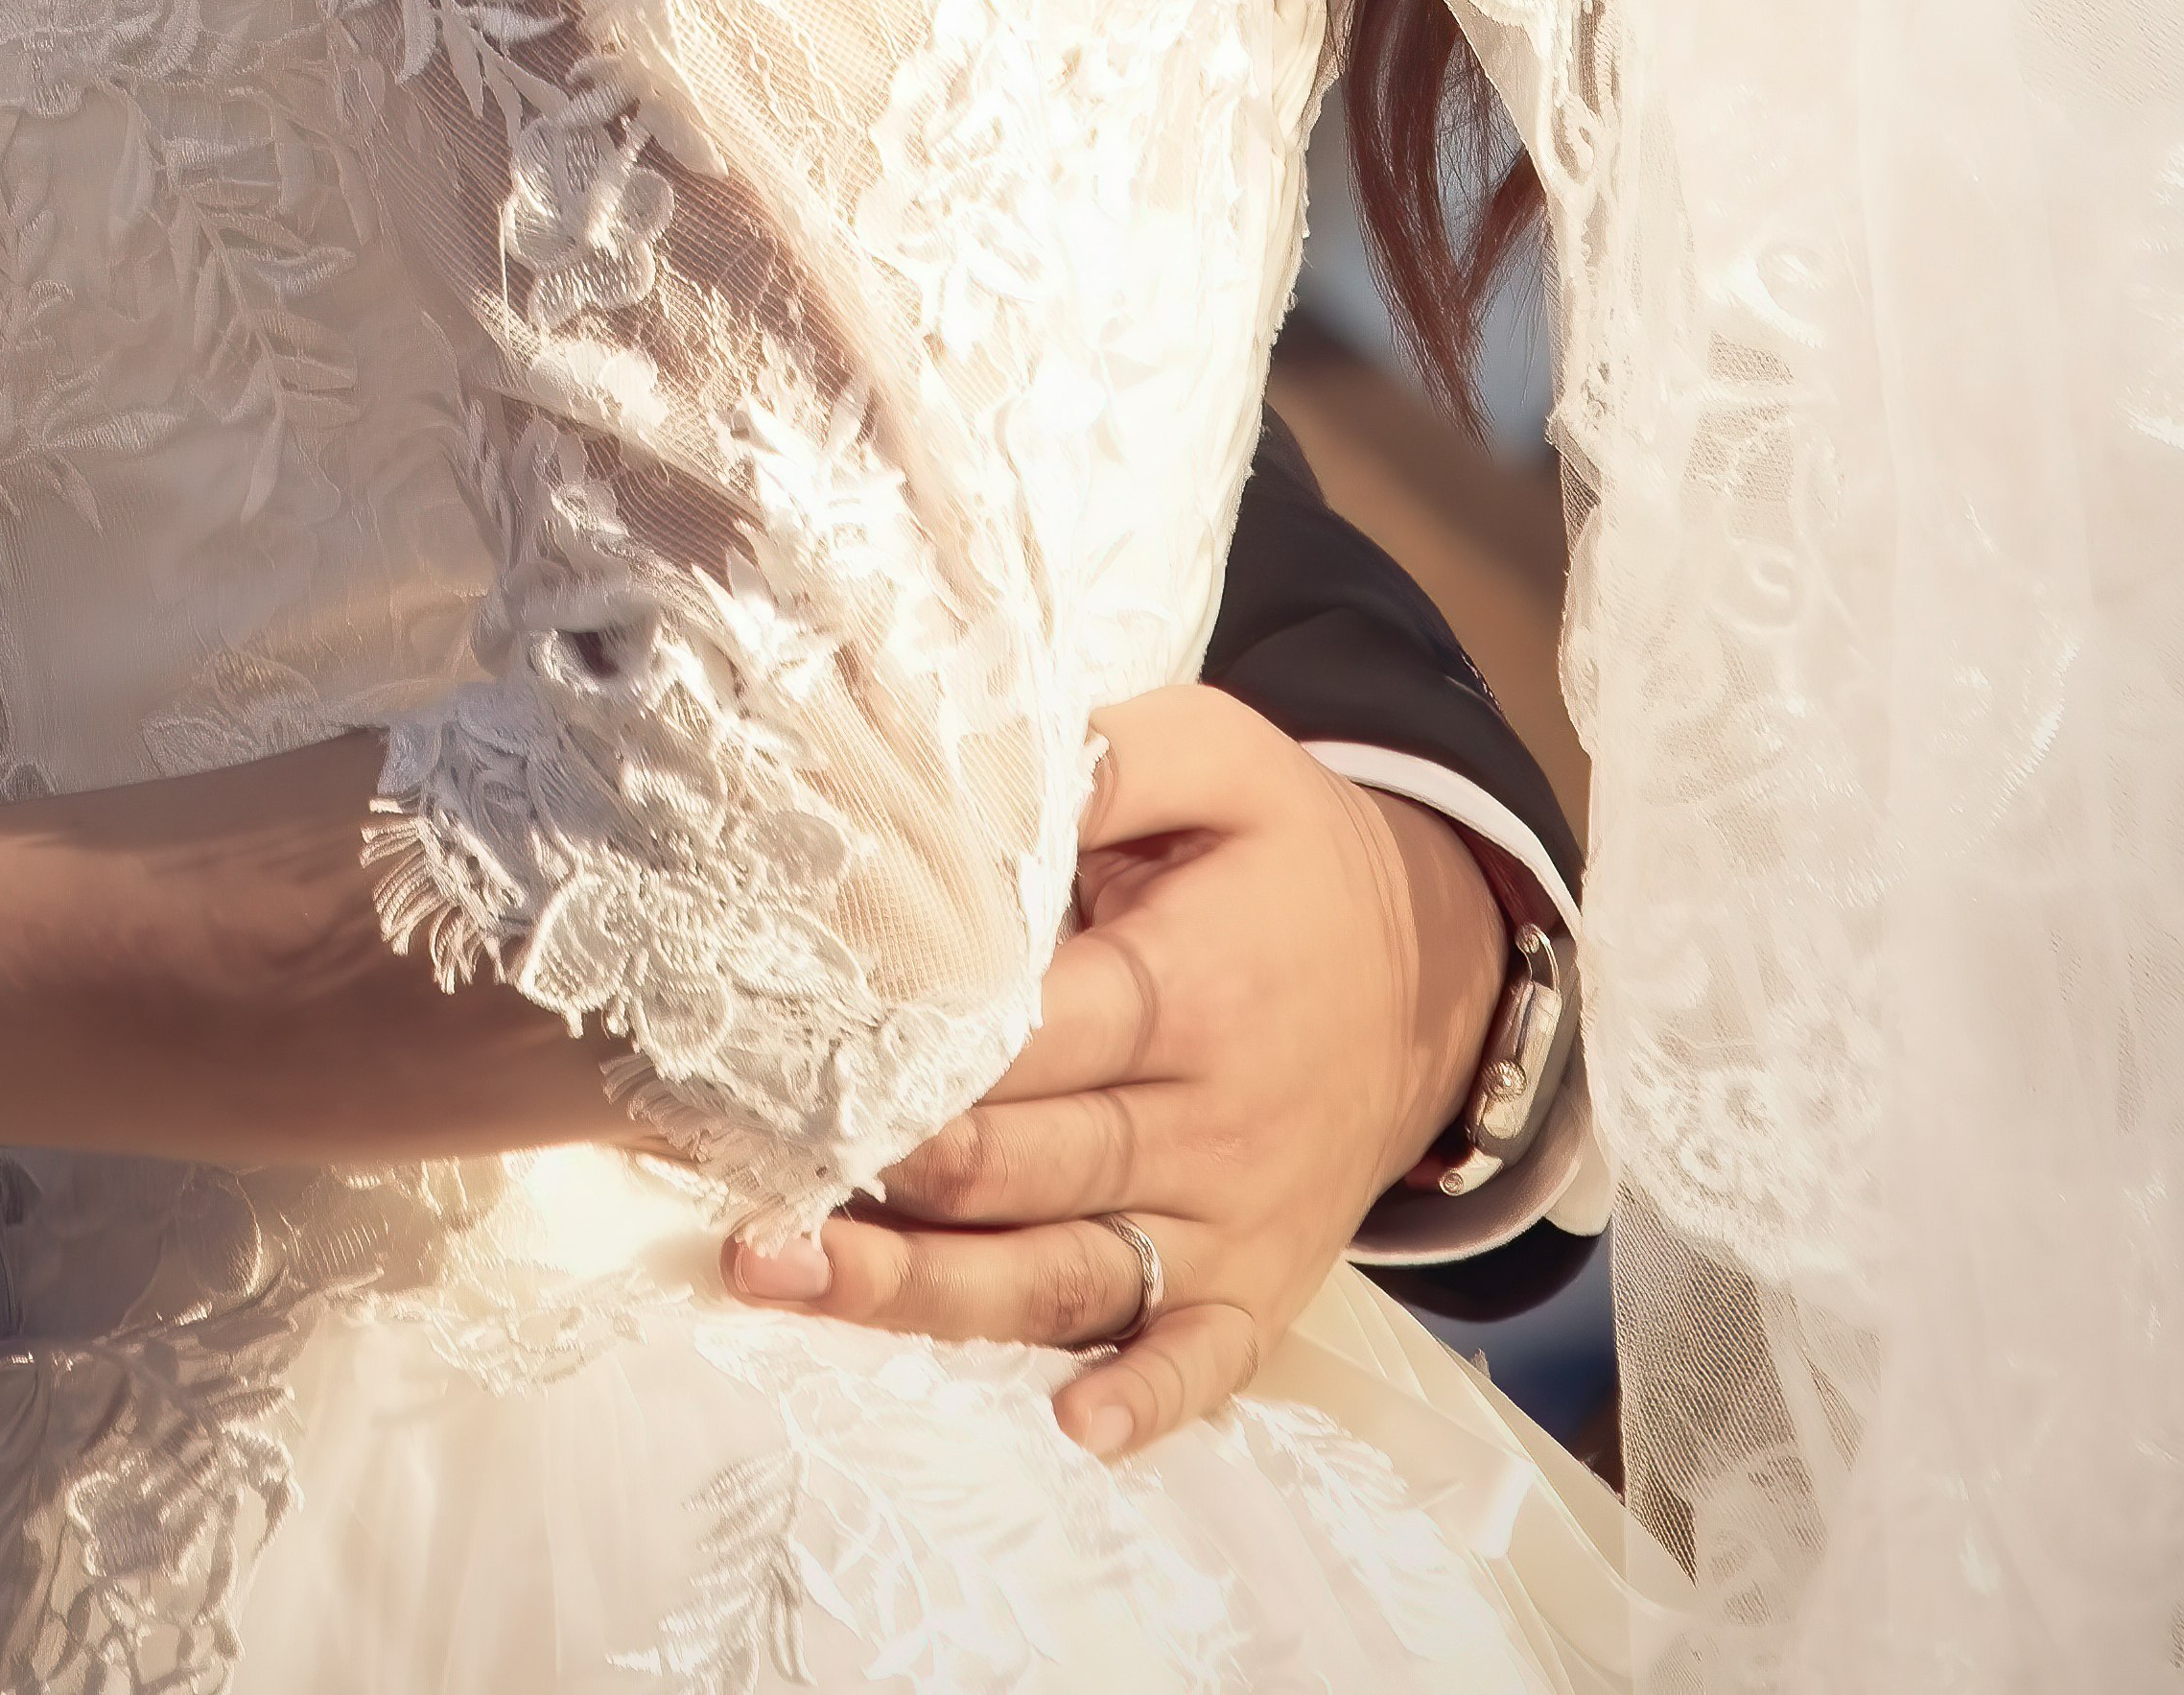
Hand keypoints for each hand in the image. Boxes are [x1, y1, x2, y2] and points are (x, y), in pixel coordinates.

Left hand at [719, 682, 1508, 1459]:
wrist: (1440, 973)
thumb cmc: (1291, 855)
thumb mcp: (1217, 756)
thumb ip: (1100, 759)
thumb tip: (971, 772)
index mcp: (1189, 987)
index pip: (1027, 1036)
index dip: (912, 1051)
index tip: (791, 1052)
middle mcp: (1209, 1120)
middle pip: (1022, 1167)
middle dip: (880, 1175)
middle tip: (744, 1181)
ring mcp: (1235, 1219)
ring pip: (1066, 1273)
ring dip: (925, 1293)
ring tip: (790, 1280)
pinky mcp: (1260, 1288)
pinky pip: (1204, 1361)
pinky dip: (1148, 1399)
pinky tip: (1072, 1426)